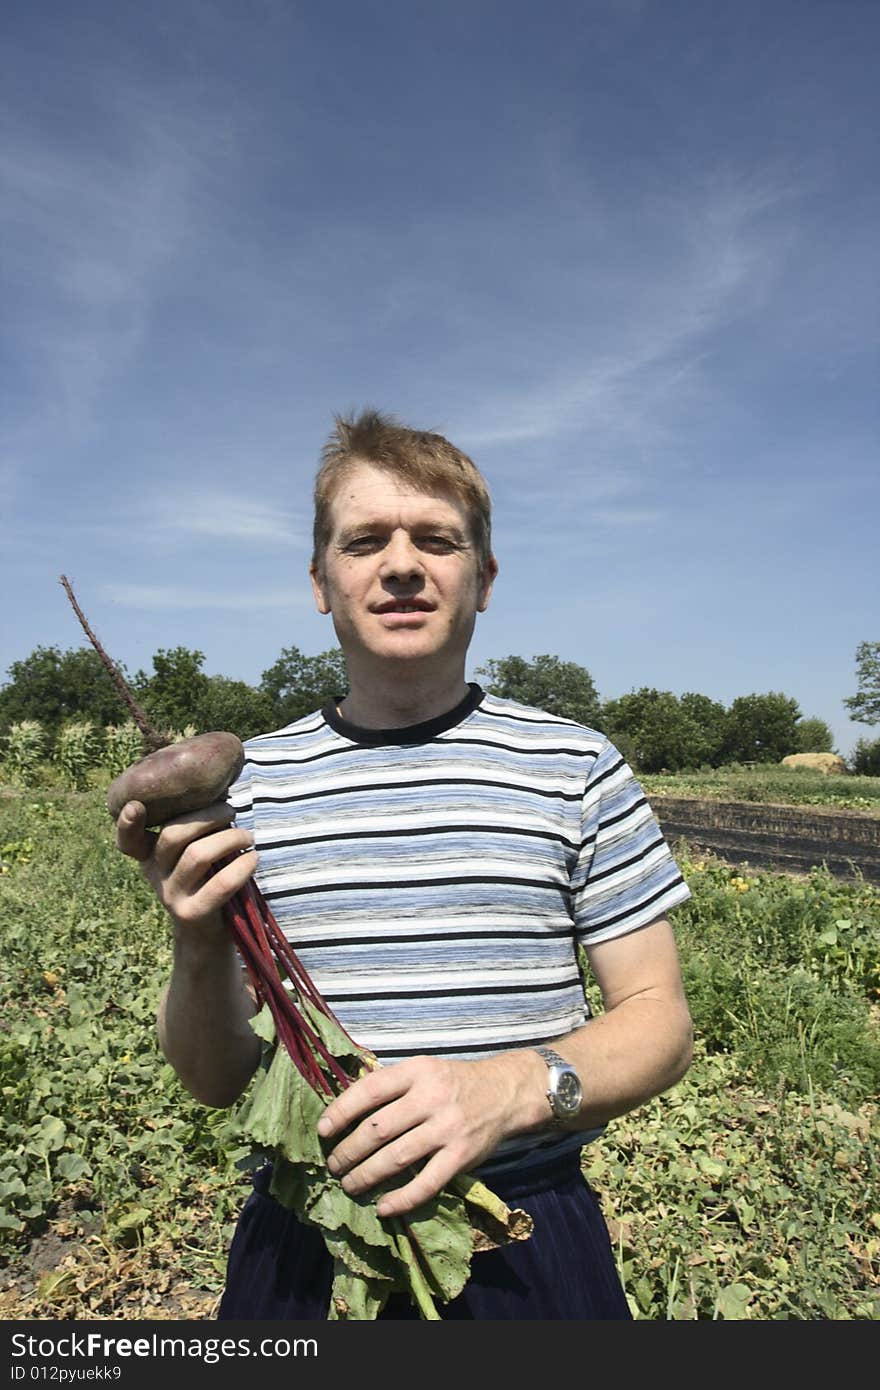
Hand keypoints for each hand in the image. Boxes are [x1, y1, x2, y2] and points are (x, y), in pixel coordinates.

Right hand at [115, 799, 257, 932]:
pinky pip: (220, 883)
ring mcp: (170, 896)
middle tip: (231, 811)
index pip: (128, 841)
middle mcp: (154, 875)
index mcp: (150, 856)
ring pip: (197, 855)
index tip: (135, 805)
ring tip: (248, 836)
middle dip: (206, 817)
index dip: (127, 824)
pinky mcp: (192, 913)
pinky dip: (241, 866)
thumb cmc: (207, 878)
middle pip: (172, 836)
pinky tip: (253, 858)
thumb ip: (197, 829)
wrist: (207, 933)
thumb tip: (220, 793)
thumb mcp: (194, 853)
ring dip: (229, 838)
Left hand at [315, 1051, 540, 1217]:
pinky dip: (401, 1199)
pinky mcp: (461, 1156)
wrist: (505, 1092)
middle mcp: (430, 1098)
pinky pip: (426, 1183)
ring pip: (395, 1158)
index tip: (323, 1130)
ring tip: (350, 1184)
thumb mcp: (423, 1070)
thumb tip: (344, 1110)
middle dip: (348, 1151)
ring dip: (366, 1175)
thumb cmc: (453, 1082)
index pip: (369, 1090)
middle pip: (377, 1129)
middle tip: (333, 1165)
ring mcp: (447, 1128)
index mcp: (417, 1072)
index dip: (341, 1111)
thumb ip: (391, 1086)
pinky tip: (383, 1207)